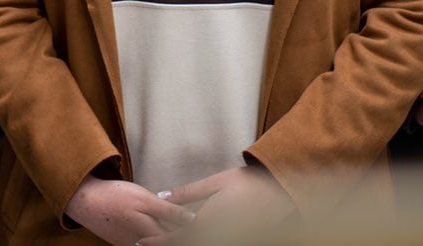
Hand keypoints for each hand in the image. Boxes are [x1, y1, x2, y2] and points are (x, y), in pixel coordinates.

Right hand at [63, 176, 194, 245]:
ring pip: (158, 244)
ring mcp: (135, 245)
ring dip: (171, 238)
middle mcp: (146, 242)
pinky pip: (146, 245)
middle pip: (170, 242)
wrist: (85, 201)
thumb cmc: (115, 196)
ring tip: (188, 232)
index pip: (181, 237)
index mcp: (153, 231)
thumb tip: (194, 219)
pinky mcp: (126, 244)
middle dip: (185, 236)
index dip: (196, 233)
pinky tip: (162, 233)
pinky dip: (157, 240)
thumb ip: (169, 211)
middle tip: (204, 231)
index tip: (212, 228)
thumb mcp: (144, 198)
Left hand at [159, 165, 292, 239]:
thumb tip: (162, 196)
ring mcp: (229, 238)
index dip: (159, 242)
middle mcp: (218, 234)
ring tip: (164, 240)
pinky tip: (189, 236)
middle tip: (147, 244)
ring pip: (200, 245)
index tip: (142, 243)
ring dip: (182, 242)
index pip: (178, 237)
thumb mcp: (215, 182)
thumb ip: (188, 192)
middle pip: (188, 245)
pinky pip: (213, 242)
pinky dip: (197, 240)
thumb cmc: (248, 183)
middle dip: (168, 245)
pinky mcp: (237, 240)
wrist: (280, 192)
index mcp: (210, 220)